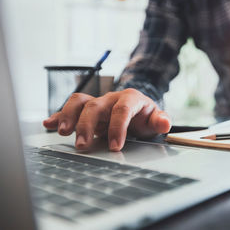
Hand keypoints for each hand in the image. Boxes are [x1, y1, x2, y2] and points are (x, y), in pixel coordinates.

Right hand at [43, 89, 170, 151]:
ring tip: (61, 132)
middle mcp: (112, 98)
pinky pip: (71, 107)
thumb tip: (165, 123)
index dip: (117, 127)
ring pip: (80, 101)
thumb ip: (160, 121)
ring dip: (69, 116)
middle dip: (87, 125)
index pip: (122, 109)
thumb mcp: (155, 119)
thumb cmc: (145, 116)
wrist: (137, 109)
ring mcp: (98, 102)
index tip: (116, 147)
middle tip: (83, 145)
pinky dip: (59, 115)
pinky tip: (48, 124)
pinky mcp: (88, 109)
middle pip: (96, 106)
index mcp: (131, 98)